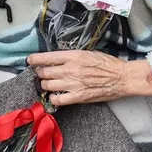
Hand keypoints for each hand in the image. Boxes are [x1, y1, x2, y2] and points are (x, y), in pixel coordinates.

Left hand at [28, 51, 151, 105]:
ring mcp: (73, 84)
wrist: (121, 78)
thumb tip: (56, 58)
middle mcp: (70, 69)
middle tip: (42, 73)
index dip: (35, 59)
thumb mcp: (87, 52)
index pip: (47, 57)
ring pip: (48, 85)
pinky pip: (57, 99)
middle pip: (44, 72)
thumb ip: (71, 56)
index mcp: (73, 56)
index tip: (30, 60)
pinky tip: (55, 95)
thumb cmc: (107, 63)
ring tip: (48, 83)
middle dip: (40, 73)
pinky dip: (53, 97)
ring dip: (45, 84)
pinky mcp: (78, 96)